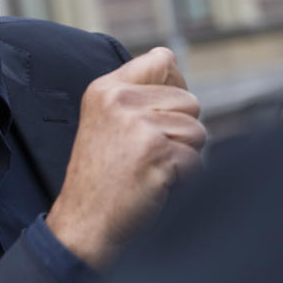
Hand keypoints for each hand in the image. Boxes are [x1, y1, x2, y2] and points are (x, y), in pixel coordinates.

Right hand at [45, 47, 206, 269]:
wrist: (85, 222)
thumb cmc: (102, 176)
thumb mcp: (105, 121)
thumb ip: (135, 94)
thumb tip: (174, 62)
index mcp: (105, 88)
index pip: (163, 59)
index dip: (173, 87)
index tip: (157, 116)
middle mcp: (119, 100)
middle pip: (190, 100)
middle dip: (182, 131)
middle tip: (148, 154)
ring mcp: (137, 125)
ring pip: (198, 131)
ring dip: (184, 157)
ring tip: (150, 170)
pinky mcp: (156, 152)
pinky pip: (197, 161)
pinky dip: (184, 180)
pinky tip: (155, 186)